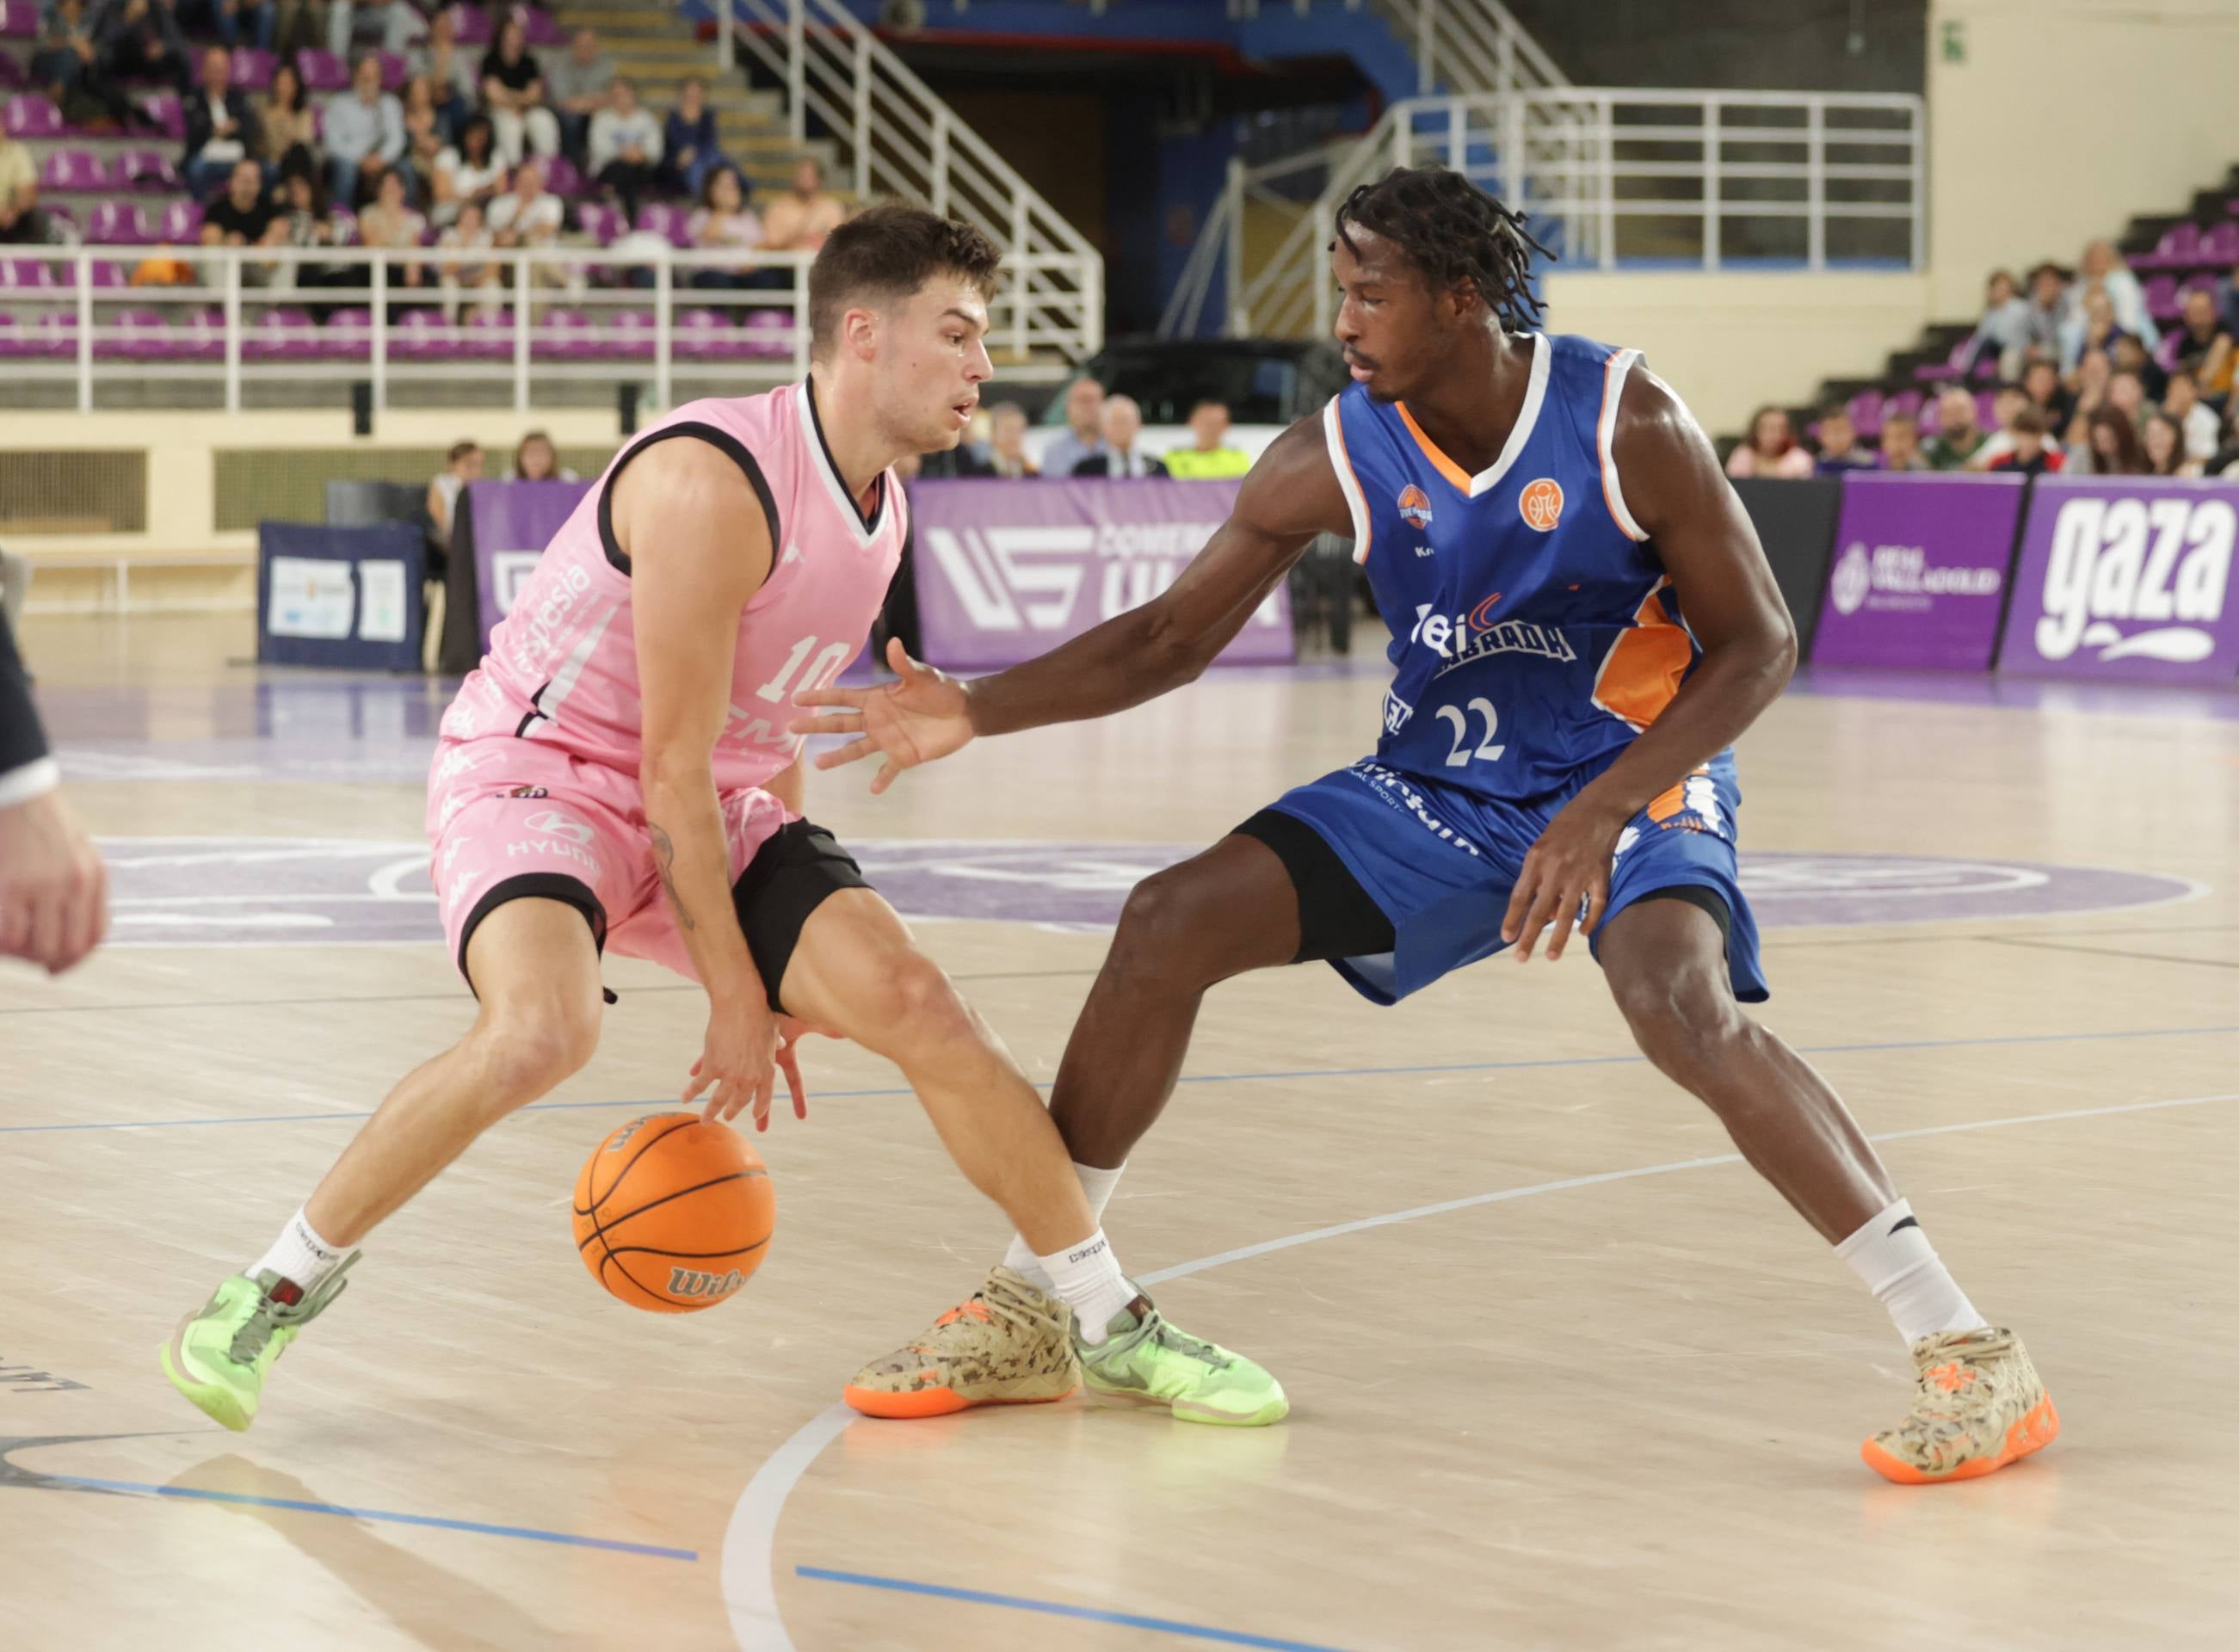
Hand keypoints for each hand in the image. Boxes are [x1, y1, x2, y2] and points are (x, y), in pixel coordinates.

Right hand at [0, 790, 109, 974]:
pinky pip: (10, 936)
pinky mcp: (11, 885)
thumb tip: (69, 925)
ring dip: (23, 954)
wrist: (19, 789)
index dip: (74, 958)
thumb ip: (79, 885)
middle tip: (27, 956)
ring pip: (41, 948)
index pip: (94, 935)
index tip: (56, 965)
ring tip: (10, 943)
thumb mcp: (77, 849)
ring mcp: (44, 885)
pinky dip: (4, 944)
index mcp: (93, 876)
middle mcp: (75, 884)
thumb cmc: (42, 820)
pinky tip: (0, 937)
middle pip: (69, 948)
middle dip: (47, 960)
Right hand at [684, 993, 779, 1128]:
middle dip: (732, 1112)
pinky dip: (691, 1092)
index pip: (764, 1098)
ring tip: (705, 1121)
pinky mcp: (712, 1066)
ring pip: (718, 1100)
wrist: (741, 1005)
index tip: (754, 1116)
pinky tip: (684, 1098)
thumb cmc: (760, 1014)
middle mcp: (749, 1077)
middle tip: (726, 1118)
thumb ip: (776, 1044)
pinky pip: (699, 1085)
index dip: (759, 1108)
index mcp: (767, 1071)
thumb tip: (784, 1045)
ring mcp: (730, 1074)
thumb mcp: (774, 1033)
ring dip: (710, 1112)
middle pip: (739, 1102)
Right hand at [788, 637, 973, 794]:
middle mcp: (876, 720)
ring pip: (856, 749)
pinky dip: (882, 780)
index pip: (842, 697)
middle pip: (840, 723)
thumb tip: (893, 643)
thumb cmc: (942, 690)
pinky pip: (888, 770)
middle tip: (790, 727)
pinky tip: (873, 789)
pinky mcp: (903, 756)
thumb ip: (905, 664)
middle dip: (816, 725)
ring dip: (838, 757)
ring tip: (818, 763)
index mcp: (876, 699)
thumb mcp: (923, 676)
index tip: (796, 698)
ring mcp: (887, 740)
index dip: (820, 696)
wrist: (965, 712)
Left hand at [1500, 793, 1629, 963]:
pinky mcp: (1600, 876)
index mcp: (1536, 860)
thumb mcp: (1542, 846)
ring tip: (1551, 956)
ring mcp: (1579, 875)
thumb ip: (1538, 876)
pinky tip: (1583, 933)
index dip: (1512, 919)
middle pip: (1539, 911)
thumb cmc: (1564, 826)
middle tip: (1521, 958)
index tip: (1506, 938)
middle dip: (1529, 937)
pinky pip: (1595, 905)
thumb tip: (1542, 912)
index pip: (1520, 897)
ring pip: (1566, 914)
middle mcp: (1555, 870)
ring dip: (1558, 938)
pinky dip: (1590, 921)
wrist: (1598, 809)